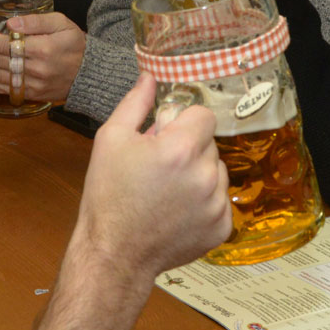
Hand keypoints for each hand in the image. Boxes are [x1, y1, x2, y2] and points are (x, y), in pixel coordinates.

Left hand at [0, 11, 84, 102]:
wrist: (89, 73)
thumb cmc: (75, 45)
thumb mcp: (61, 23)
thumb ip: (36, 21)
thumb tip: (11, 23)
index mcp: (43, 49)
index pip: (6, 45)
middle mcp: (35, 70)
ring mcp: (32, 85)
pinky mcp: (30, 95)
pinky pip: (2, 90)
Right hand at [17, 74, 230, 329]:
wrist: (114, 254)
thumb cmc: (108, 195)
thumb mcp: (111, 139)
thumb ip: (136, 103)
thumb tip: (151, 75)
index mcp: (182, 148)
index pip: (203, 115)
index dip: (183, 122)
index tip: (164, 137)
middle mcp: (206, 174)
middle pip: (209, 143)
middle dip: (188, 148)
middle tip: (159, 168)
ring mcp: (217, 204)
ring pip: (217, 170)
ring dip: (198, 174)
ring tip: (167, 192)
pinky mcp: (222, 227)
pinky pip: (219, 200)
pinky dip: (204, 203)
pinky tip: (176, 211)